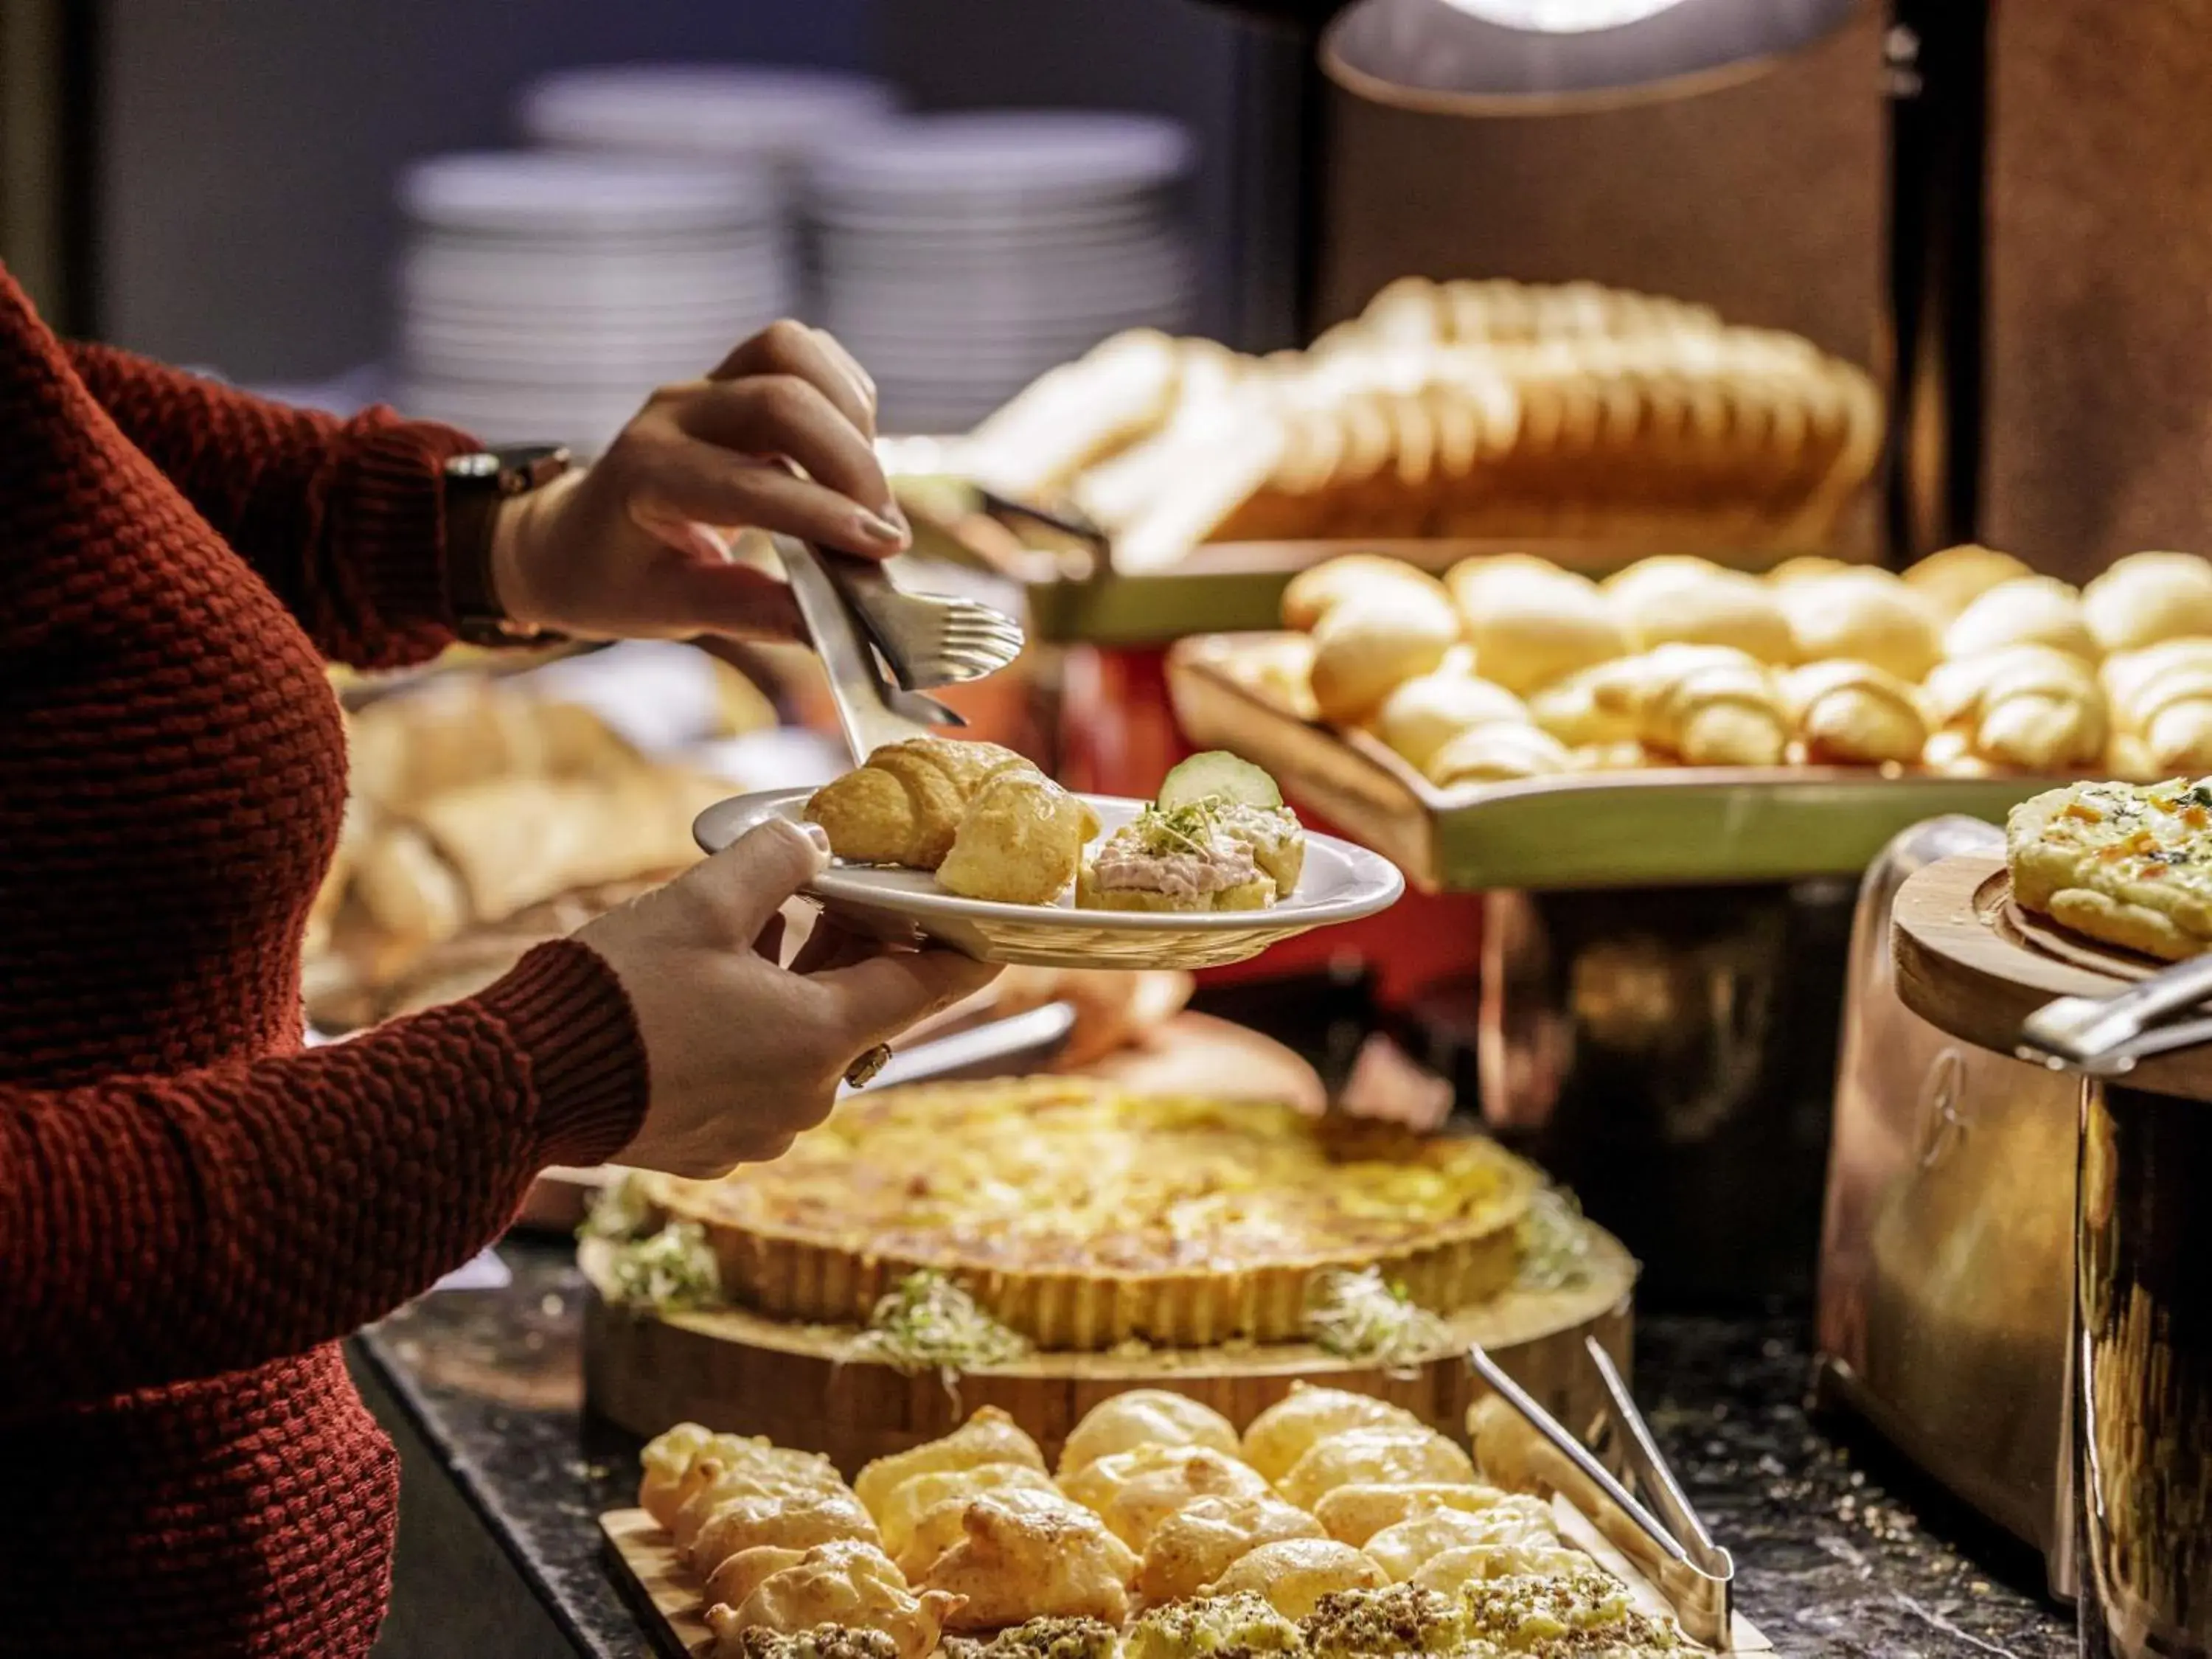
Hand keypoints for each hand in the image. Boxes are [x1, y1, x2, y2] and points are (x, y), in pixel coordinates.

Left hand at [490, 321, 906, 641]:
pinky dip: (841, 393)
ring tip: (866, 486)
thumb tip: (825, 626)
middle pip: (781, 398)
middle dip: (851, 464)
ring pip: (790, 352)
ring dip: (848, 414)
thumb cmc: (614, 579)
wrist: (569, 537)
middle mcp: (672, 415)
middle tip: (885, 532)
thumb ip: (747, 612)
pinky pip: (801, 352)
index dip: (825, 514)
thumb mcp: (668, 611)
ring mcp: (701, 386)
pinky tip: (851, 450)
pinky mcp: (729, 375)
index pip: (750, 483)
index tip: (882, 550)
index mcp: (646, 476)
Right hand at [575, 817, 997, 1175]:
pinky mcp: (714, 1147)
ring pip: (808, 1044)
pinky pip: (760, 1078)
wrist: (524, 1084)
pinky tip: (712, 989)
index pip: (928, 987)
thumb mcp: (702, 902)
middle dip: (855, 951)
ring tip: (757, 930)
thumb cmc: (615, 994)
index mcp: (820, 1039)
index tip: (985, 920)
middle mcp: (806, 1098)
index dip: (962, 945)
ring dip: (797, 988)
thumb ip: (775, 860)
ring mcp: (760, 1131)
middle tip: (837, 894)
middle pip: (862, 1013)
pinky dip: (754, 1032)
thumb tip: (814, 840)